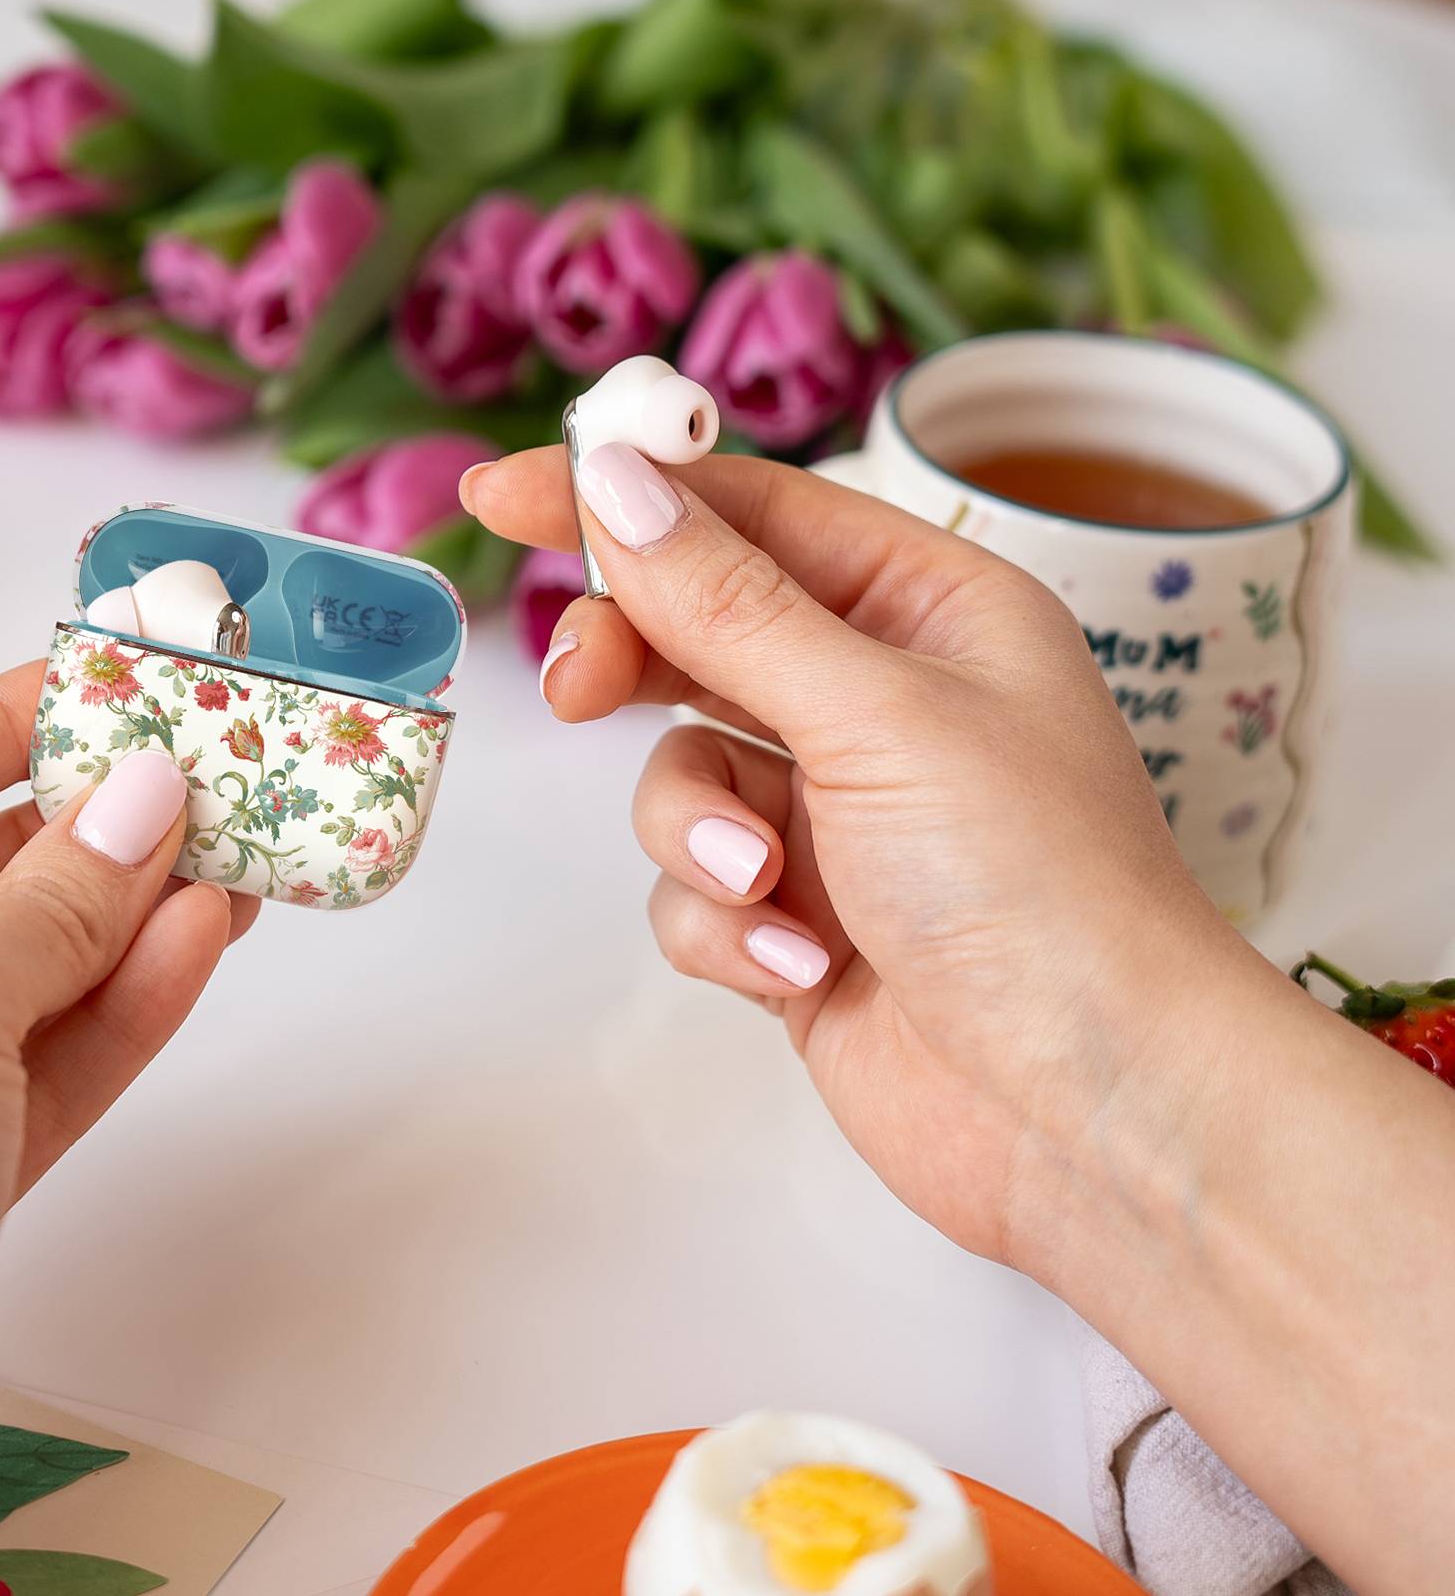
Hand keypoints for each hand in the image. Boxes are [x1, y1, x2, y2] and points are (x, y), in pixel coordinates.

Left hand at [0, 660, 253, 1469]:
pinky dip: (111, 1009)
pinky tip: (200, 943)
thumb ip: (62, 893)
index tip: (109, 680)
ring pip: (12, 974)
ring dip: (121, 919)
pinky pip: (31, 1062)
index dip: (5, 719)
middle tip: (203, 778)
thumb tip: (150, 792)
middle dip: (85, 832)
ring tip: (236, 856)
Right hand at [463, 443, 1256, 1267]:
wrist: (1091, 1115)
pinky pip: (695, 889)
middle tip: (573, 687)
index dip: (626, 494)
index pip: (750, 515)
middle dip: (633, 668)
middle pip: (696, 634)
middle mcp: (882, 702)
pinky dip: (730, 928)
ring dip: (701, 833)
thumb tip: (616, 480)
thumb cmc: (1033, 885)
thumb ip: (727, 603)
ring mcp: (836, 818)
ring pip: (680, 774)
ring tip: (767, 887)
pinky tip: (803, 970)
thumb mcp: (875, 714)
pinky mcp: (799, 923)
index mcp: (931, 612)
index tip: (503, 492)